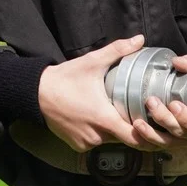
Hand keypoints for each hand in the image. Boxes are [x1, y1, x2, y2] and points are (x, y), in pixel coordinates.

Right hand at [39, 35, 151, 152]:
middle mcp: (96, 136)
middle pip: (122, 138)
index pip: (135, 137)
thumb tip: (140, 39)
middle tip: (132, 111)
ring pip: (108, 140)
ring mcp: (85, 143)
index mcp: (104, 119)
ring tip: (112, 112)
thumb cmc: (65, 79)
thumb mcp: (92, 62)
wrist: (36, 93)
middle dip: (129, 127)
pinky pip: (94, 142)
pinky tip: (94, 118)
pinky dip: (97, 133)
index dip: (146, 131)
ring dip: (112, 130)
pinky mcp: (76, 145)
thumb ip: (118, 50)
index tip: (150, 122)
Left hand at [132, 54, 186, 147]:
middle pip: (183, 136)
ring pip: (168, 143)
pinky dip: (145, 138)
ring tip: (139, 121)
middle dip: (166, 121)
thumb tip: (178, 62)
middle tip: (153, 103)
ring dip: (152, 133)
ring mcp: (184, 140)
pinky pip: (157, 145)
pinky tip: (137, 128)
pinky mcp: (169, 141)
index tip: (175, 104)